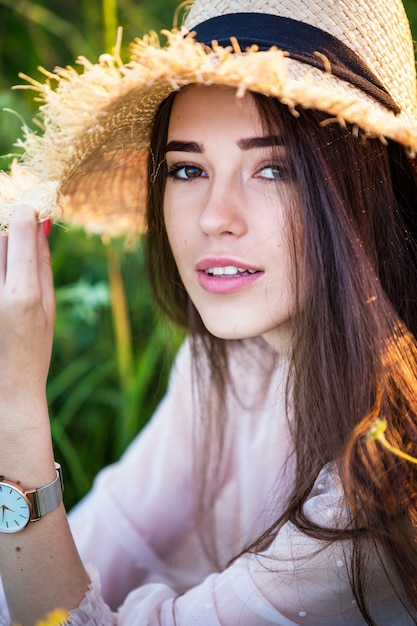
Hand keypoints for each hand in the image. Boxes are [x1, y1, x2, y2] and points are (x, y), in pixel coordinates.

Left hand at [0, 205, 54, 429]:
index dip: (25, 214)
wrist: (5, 390)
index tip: (29, 208)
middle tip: (15, 224)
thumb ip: (42, 265)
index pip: (19, 235)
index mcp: (22, 295)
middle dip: (7, 225)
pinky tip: (4, 280)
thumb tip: (40, 228)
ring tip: (9, 273)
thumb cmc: (33, 351)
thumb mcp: (48, 308)